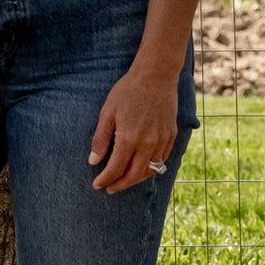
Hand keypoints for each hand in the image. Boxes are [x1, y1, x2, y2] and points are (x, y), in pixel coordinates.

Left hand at [88, 56, 180, 194]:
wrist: (156, 75)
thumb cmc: (128, 90)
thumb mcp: (108, 112)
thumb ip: (101, 139)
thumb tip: (93, 161)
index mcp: (129, 139)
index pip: (115, 169)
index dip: (105, 179)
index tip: (97, 184)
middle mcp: (147, 144)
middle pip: (134, 175)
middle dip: (120, 185)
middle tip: (110, 189)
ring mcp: (161, 140)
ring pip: (150, 170)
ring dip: (136, 179)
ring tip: (125, 180)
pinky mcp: (171, 135)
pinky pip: (162, 159)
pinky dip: (151, 168)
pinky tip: (143, 166)